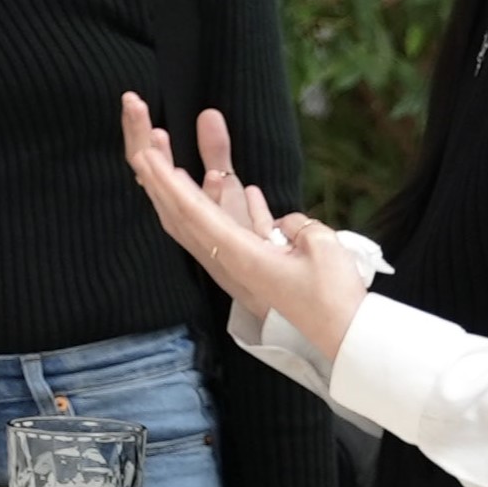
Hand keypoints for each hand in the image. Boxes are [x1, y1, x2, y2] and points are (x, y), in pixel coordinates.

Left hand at [119, 96, 371, 362]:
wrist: (344, 340)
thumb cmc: (333, 297)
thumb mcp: (318, 249)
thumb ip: (297, 226)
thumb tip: (285, 224)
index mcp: (236, 254)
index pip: (191, 212)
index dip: (166, 181)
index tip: (145, 154)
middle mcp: (227, 261)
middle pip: (181, 216)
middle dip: (159, 180)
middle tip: (143, 146)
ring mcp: (238, 268)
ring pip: (202, 223)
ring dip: (186, 192)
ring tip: (171, 161)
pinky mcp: (256, 272)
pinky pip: (235, 233)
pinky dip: (234, 210)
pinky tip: (248, 191)